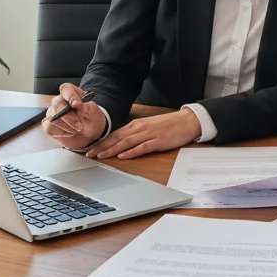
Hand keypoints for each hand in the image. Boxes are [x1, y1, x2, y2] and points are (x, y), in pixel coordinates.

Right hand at [42, 83, 106, 149]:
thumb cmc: (92, 120)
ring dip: (67, 127)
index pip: (66, 89)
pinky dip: (61, 133)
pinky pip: (49, 127)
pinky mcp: (48, 125)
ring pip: (53, 118)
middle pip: (57, 104)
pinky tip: (69, 133)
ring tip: (77, 129)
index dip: (69, 95)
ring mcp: (53, 113)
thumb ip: (87, 106)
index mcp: (73, 93)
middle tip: (79, 126)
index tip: (75, 104)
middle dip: (69, 117)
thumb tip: (76, 103)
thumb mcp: (94, 113)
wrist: (90, 135)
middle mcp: (60, 101)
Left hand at [84, 108, 202, 159]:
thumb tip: (121, 142)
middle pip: (117, 138)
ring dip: (112, 149)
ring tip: (101, 156)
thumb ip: (135, 133)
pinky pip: (142, 147)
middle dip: (102, 146)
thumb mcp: (149, 126)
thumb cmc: (169, 125)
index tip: (90, 148)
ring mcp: (149, 134)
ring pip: (126, 142)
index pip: (115, 134)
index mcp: (136, 125)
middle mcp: (140, 128)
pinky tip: (123, 156)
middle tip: (89, 154)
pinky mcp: (158, 141)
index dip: (102, 142)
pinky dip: (131, 152)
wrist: (187, 121)